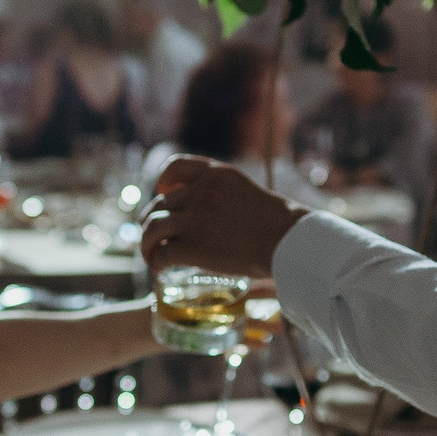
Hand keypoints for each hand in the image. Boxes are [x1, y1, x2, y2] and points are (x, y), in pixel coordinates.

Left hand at [140, 156, 307, 279]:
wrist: (289, 242)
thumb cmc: (279, 225)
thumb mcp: (249, 193)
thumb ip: (226, 197)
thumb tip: (213, 216)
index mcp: (216, 175)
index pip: (176, 166)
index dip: (163, 181)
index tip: (163, 193)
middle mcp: (200, 192)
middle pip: (159, 205)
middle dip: (151, 221)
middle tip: (153, 237)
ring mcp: (194, 219)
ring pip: (153, 228)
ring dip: (147, 244)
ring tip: (151, 256)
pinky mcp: (192, 246)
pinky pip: (162, 253)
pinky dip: (156, 262)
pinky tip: (160, 269)